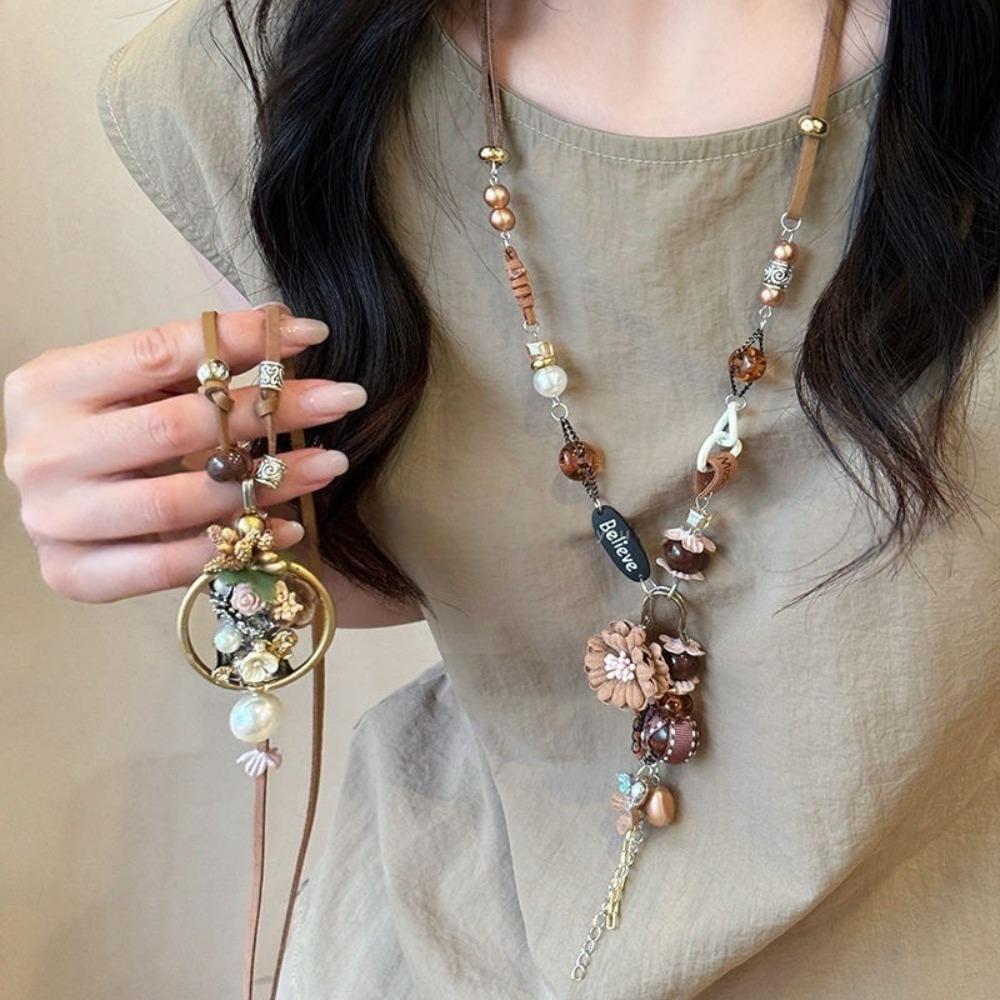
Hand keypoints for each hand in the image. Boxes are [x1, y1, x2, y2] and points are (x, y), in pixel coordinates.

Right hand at [3, 308, 364, 601]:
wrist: (59, 502)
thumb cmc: (107, 433)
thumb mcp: (138, 388)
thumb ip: (195, 362)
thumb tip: (286, 327)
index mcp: (49, 386)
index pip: (159, 351)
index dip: (241, 339)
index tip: (312, 334)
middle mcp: (42, 452)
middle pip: (177, 425)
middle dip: (271, 408)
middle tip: (341, 399)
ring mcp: (54, 520)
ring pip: (180, 499)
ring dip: (268, 480)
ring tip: (331, 462)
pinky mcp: (75, 574)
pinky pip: (169, 564)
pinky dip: (236, 543)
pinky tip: (290, 524)